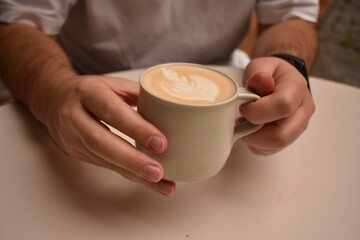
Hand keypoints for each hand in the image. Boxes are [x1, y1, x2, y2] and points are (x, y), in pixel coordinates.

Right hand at [40, 75, 175, 195]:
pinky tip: (150, 182)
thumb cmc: (89, 90)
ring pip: (104, 159)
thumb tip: (168, 110)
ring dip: (134, 174)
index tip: (160, 143)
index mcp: (88, 93)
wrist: (53, 99)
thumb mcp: (111, 84)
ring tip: (161, 183)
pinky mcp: (77, 153)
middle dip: (132, 160)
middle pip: (102, 142)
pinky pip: (106, 165)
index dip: (136, 128)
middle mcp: (76, 117)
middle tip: (157, 172)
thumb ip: (137, 94)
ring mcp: (73, 138)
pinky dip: (129, 174)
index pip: (112, 111)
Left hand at [240, 57, 314, 154]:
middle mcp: (302, 111)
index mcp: (297, 88)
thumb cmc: (268, 74)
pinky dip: (254, 143)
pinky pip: (268, 150)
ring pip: (274, 146)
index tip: (245, 106)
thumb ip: (259, 72)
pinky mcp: (288, 138)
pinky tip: (250, 128)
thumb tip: (262, 81)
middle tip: (242, 119)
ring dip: (253, 138)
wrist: (277, 80)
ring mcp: (297, 127)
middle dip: (254, 132)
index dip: (257, 111)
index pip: (282, 106)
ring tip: (245, 122)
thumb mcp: (260, 65)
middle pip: (281, 136)